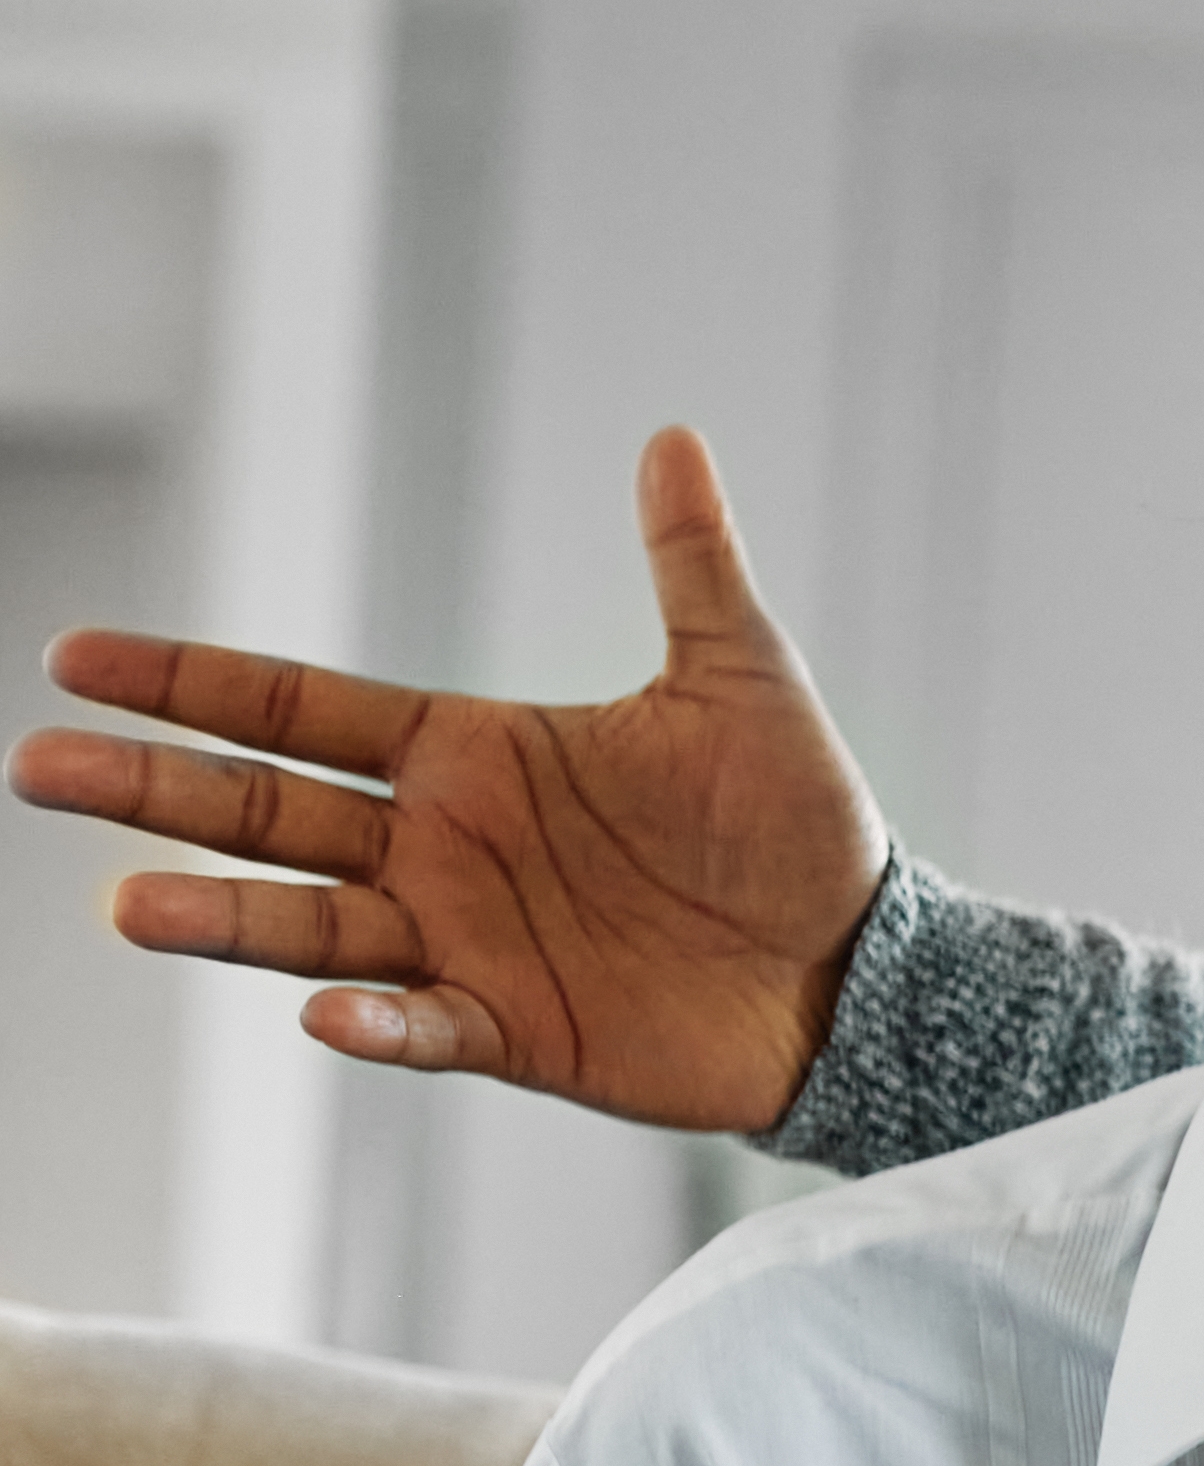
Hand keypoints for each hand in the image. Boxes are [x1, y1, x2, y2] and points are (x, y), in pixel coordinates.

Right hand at [9, 426, 886, 1129]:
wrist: (860, 964)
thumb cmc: (799, 822)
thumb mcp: (743, 680)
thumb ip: (691, 565)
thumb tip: (676, 437)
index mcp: (474, 753)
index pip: (303, 707)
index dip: (195, 684)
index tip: (77, 657)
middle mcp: (443, 844)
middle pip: (268, 810)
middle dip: (157, 788)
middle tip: (40, 765)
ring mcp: (468, 940)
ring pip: (312, 925)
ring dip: (224, 916)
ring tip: (124, 904)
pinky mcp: (517, 1028)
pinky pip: (425, 1026)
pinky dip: (375, 1023)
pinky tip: (324, 1010)